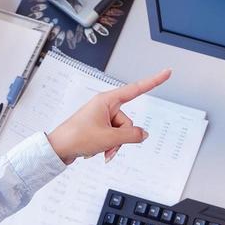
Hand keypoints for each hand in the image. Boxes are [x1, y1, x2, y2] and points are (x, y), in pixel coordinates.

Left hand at [47, 69, 171, 163]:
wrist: (58, 149)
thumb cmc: (77, 137)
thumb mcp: (109, 138)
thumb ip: (131, 136)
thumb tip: (143, 134)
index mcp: (107, 100)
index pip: (136, 89)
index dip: (153, 81)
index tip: (166, 72)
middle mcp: (105, 106)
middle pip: (127, 121)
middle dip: (122, 137)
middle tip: (107, 143)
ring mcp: (101, 117)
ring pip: (121, 132)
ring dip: (114, 144)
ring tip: (101, 149)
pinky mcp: (98, 128)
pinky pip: (113, 137)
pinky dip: (109, 146)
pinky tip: (99, 151)